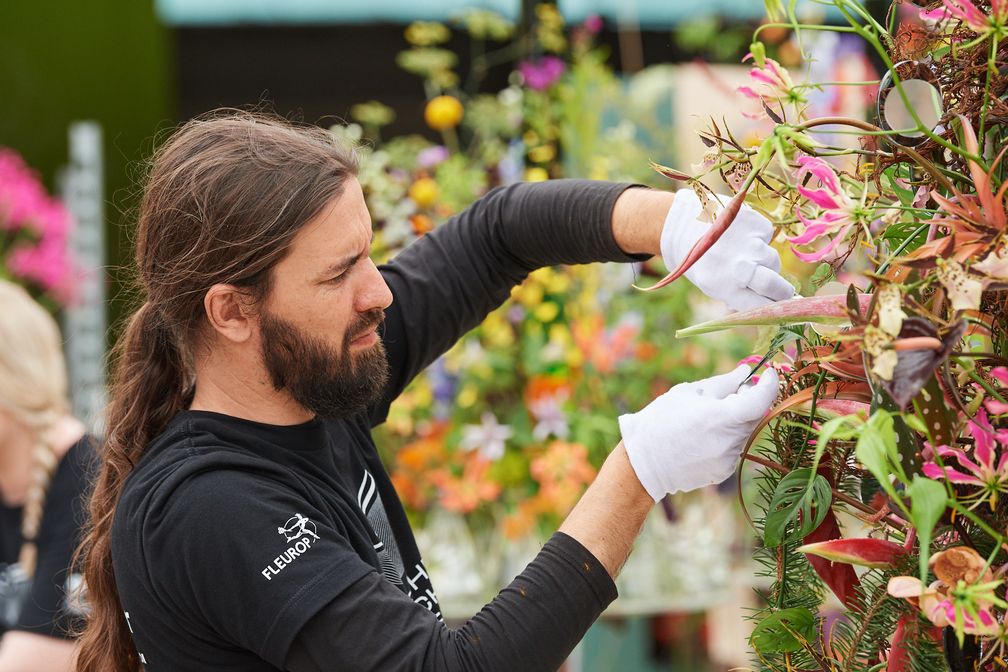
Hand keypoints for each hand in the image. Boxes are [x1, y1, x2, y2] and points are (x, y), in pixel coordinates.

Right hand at [618, 366, 778, 500]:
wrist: (642, 463)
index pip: (762, 399)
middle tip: (729, 392)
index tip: (770, 372)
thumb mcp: (688, 392)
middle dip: (749, 400)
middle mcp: (729, 441)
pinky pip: (733, 447)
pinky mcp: (724, 472)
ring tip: (706, 417)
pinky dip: (725, 437)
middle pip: (755, 415)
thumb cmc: (660, 421)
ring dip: (735, 420)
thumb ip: (722, 383)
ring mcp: (728, 459)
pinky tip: (702, 437)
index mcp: (720, 416)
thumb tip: (746, 372)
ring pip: (744, 431)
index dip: (770, 384)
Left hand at [661, 189, 793, 311]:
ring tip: (745, 255)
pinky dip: (759, 238)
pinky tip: (741, 235)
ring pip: (773, 260)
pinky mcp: (755, 223)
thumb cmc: (701, 262)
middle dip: (782, 291)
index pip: (762, 306)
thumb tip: (769, 310)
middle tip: (780, 289)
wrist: (682, 225)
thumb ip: (738, 298)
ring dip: (766, 262)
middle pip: (776, 286)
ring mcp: (750, 243)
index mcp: (725, 288)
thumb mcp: (712, 286)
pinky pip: (767, 237)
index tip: (777, 305)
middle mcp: (739, 267)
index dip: (772, 307)